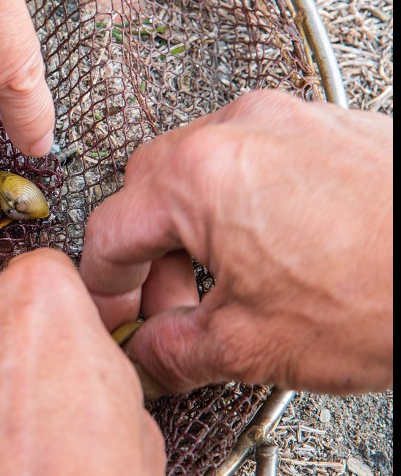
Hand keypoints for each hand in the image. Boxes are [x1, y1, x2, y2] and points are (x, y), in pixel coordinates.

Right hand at [80, 90, 392, 396]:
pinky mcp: (323, 125)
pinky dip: (239, 204)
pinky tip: (270, 251)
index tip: (113, 312)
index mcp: (199, 176)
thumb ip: (174, 351)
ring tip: (225, 283)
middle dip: (147, 253)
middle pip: (146, 189)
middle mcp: (234, 129)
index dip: (102, 285)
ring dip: (192, 227)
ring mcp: (282, 119)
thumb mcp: (256, 345)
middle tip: (168, 305)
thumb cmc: (390, 290)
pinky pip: (251, 158)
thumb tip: (146, 355)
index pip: (107, 229)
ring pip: (198, 169)